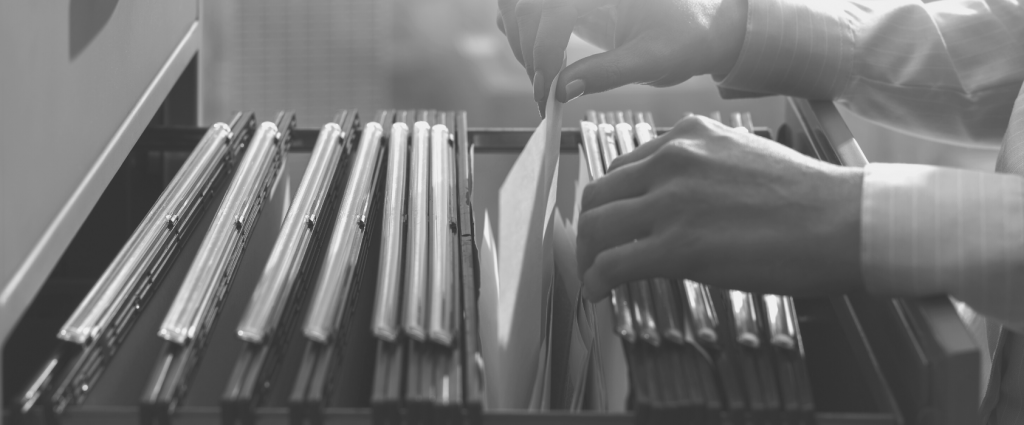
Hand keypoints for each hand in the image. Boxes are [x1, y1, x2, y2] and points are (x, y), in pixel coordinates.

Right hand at [496, 0, 747, 114]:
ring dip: (522, 42)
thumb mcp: (653, 61)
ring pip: (523, 6)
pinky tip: (539, 58)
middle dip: (529, 53)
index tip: (548, 91)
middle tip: (545, 93)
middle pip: (529, 9)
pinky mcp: (577, 5)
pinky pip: (534, 7)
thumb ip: (606, 72)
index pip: (551, 12)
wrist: (708, 26)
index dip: (542, 53)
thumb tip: (562, 90)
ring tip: (541, 78)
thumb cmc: (688, 37)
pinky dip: (523, 30)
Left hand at [576, 116, 864, 300]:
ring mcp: (672, 201)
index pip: (624, 166)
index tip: (613, 222)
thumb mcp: (743, 157)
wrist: (843, 222)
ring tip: (595, 275)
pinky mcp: (678, 245)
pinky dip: (596, 281)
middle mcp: (673, 159)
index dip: (612, 200)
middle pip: (600, 193)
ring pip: (597, 226)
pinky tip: (599, 294)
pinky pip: (613, 264)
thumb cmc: (807, 198)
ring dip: (589, 255)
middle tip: (596, 252)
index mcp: (688, 136)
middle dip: (592, 227)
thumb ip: (703, 169)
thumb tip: (678, 200)